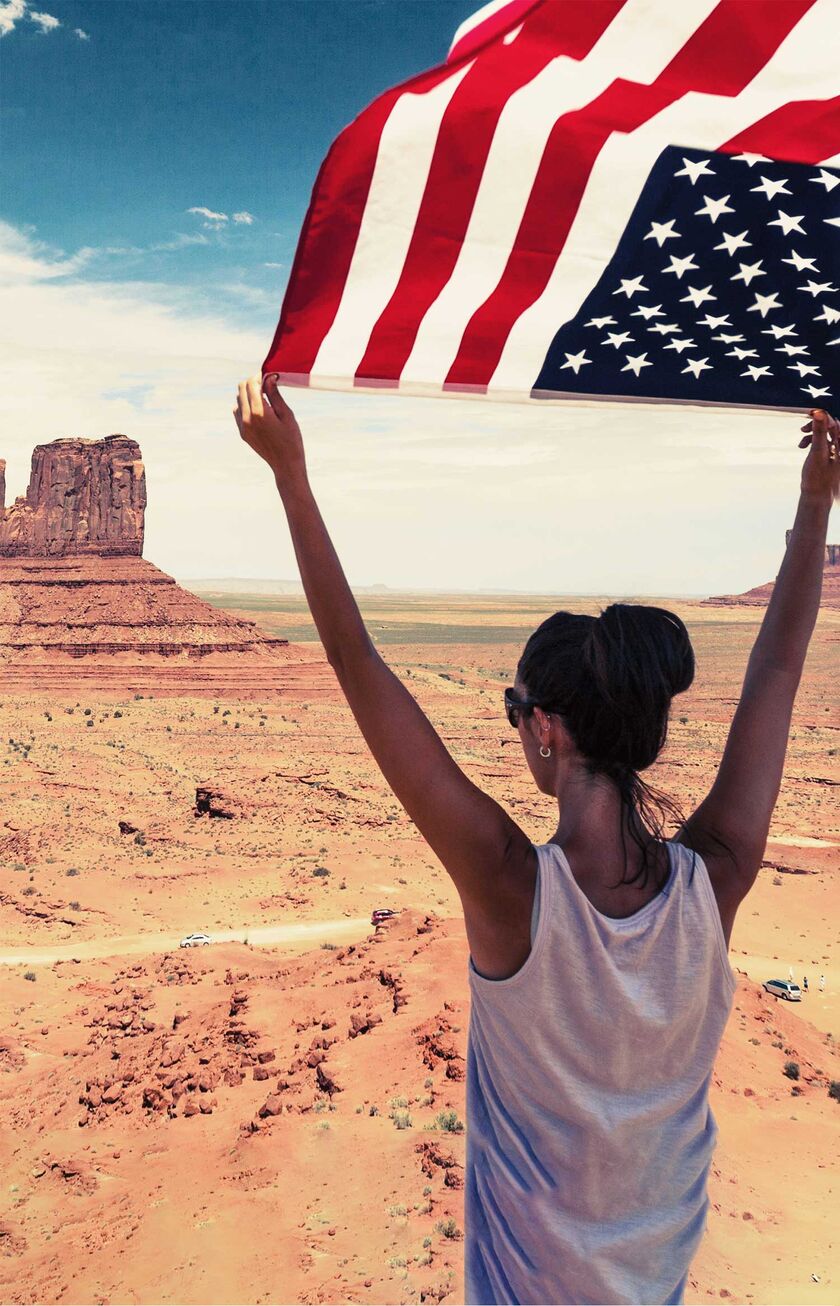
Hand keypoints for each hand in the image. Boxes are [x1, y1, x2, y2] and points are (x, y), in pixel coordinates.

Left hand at [233, 374, 306, 488]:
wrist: (286, 465)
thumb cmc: (292, 439)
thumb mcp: (287, 414)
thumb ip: (275, 395)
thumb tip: (269, 377)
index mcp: (259, 412)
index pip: (251, 384)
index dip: (259, 376)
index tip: (269, 376)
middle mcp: (247, 418)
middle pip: (241, 389)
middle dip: (252, 383)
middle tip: (266, 384)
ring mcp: (242, 426)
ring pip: (238, 400)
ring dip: (248, 395)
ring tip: (265, 399)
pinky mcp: (242, 433)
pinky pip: (238, 412)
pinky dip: (245, 406)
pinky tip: (259, 411)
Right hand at [797, 409, 838, 503]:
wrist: (816, 497)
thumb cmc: (819, 478)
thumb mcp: (818, 452)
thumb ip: (819, 432)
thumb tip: (820, 413)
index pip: (835, 424)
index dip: (823, 417)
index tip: (810, 415)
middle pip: (830, 427)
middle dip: (816, 426)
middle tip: (803, 429)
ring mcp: (836, 451)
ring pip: (824, 434)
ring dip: (812, 434)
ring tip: (802, 442)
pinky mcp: (828, 455)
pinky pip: (821, 441)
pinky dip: (811, 441)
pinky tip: (802, 446)